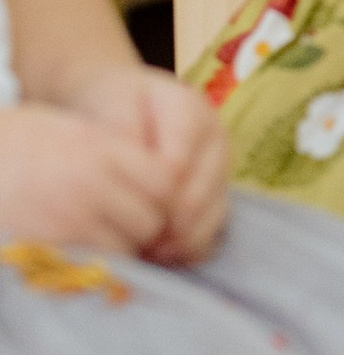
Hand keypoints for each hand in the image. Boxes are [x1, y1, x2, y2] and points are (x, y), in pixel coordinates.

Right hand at [0, 103, 166, 255]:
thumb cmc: (10, 145)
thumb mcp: (60, 129)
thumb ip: (109, 152)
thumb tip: (158, 182)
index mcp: (95, 147)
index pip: (163, 179)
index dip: (160, 195)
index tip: (148, 200)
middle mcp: (88, 183)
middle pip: (151, 219)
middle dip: (143, 228)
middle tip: (123, 227)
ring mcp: (69, 220)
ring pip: (127, 248)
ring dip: (119, 250)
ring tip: (95, 240)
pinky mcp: (50, 250)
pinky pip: (94, 268)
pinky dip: (93, 267)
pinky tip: (78, 254)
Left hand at [65, 63, 228, 263]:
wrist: (122, 101)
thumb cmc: (112, 103)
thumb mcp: (110, 107)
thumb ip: (124, 135)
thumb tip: (145, 174)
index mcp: (192, 111)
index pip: (175, 167)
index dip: (148, 195)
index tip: (118, 214)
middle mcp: (217, 139)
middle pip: (199, 195)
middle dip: (165, 224)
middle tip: (130, 244)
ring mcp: (222, 166)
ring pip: (213, 215)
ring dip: (180, 240)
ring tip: (145, 253)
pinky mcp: (220, 190)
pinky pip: (216, 226)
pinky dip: (191, 245)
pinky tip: (163, 253)